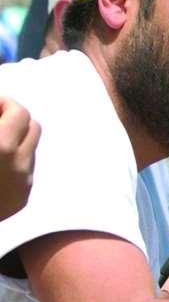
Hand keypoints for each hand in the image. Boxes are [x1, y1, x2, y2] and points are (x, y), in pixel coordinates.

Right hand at [0, 96, 40, 219]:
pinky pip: (25, 171)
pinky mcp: (22, 199)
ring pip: (30, 149)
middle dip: (14, 118)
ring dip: (15, 139)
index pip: (19, 112)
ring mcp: (23, 183)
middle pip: (32, 127)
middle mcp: (18, 165)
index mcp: (0, 146)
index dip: (3, 103)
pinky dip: (12, 162)